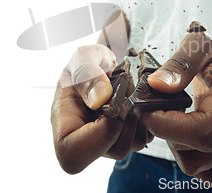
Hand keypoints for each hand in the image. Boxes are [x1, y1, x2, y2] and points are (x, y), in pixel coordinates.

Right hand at [51, 44, 152, 173]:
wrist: (103, 63)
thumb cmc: (88, 62)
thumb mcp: (82, 57)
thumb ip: (86, 74)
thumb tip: (99, 98)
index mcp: (64, 126)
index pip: (74, 154)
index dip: (102, 135)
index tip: (115, 107)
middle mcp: (85, 140)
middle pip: (113, 151)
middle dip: (128, 119)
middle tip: (126, 91)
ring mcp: (107, 142)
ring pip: (133, 145)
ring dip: (138, 115)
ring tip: (129, 91)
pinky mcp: (126, 138)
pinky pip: (145, 137)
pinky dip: (146, 117)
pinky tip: (135, 99)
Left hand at [141, 32, 211, 182]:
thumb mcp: (199, 44)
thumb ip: (179, 64)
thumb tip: (156, 85)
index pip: (202, 131)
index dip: (168, 127)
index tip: (145, 111)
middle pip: (197, 151)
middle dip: (166, 132)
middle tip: (151, 107)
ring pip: (197, 163)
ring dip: (172, 142)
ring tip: (166, 114)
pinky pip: (203, 164)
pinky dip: (184, 151)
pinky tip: (177, 129)